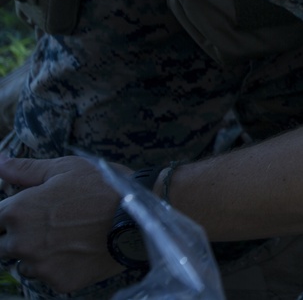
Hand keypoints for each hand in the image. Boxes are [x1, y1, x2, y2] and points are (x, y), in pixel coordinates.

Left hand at [0, 155, 125, 292]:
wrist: (140, 216)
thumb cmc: (104, 186)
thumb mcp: (67, 167)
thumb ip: (26, 169)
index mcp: (17, 211)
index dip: (7, 216)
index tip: (25, 213)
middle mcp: (21, 242)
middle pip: (2, 246)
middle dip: (18, 237)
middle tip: (50, 226)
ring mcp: (39, 266)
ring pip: (24, 264)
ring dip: (36, 255)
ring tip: (67, 239)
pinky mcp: (59, 282)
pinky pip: (48, 277)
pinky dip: (58, 267)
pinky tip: (78, 251)